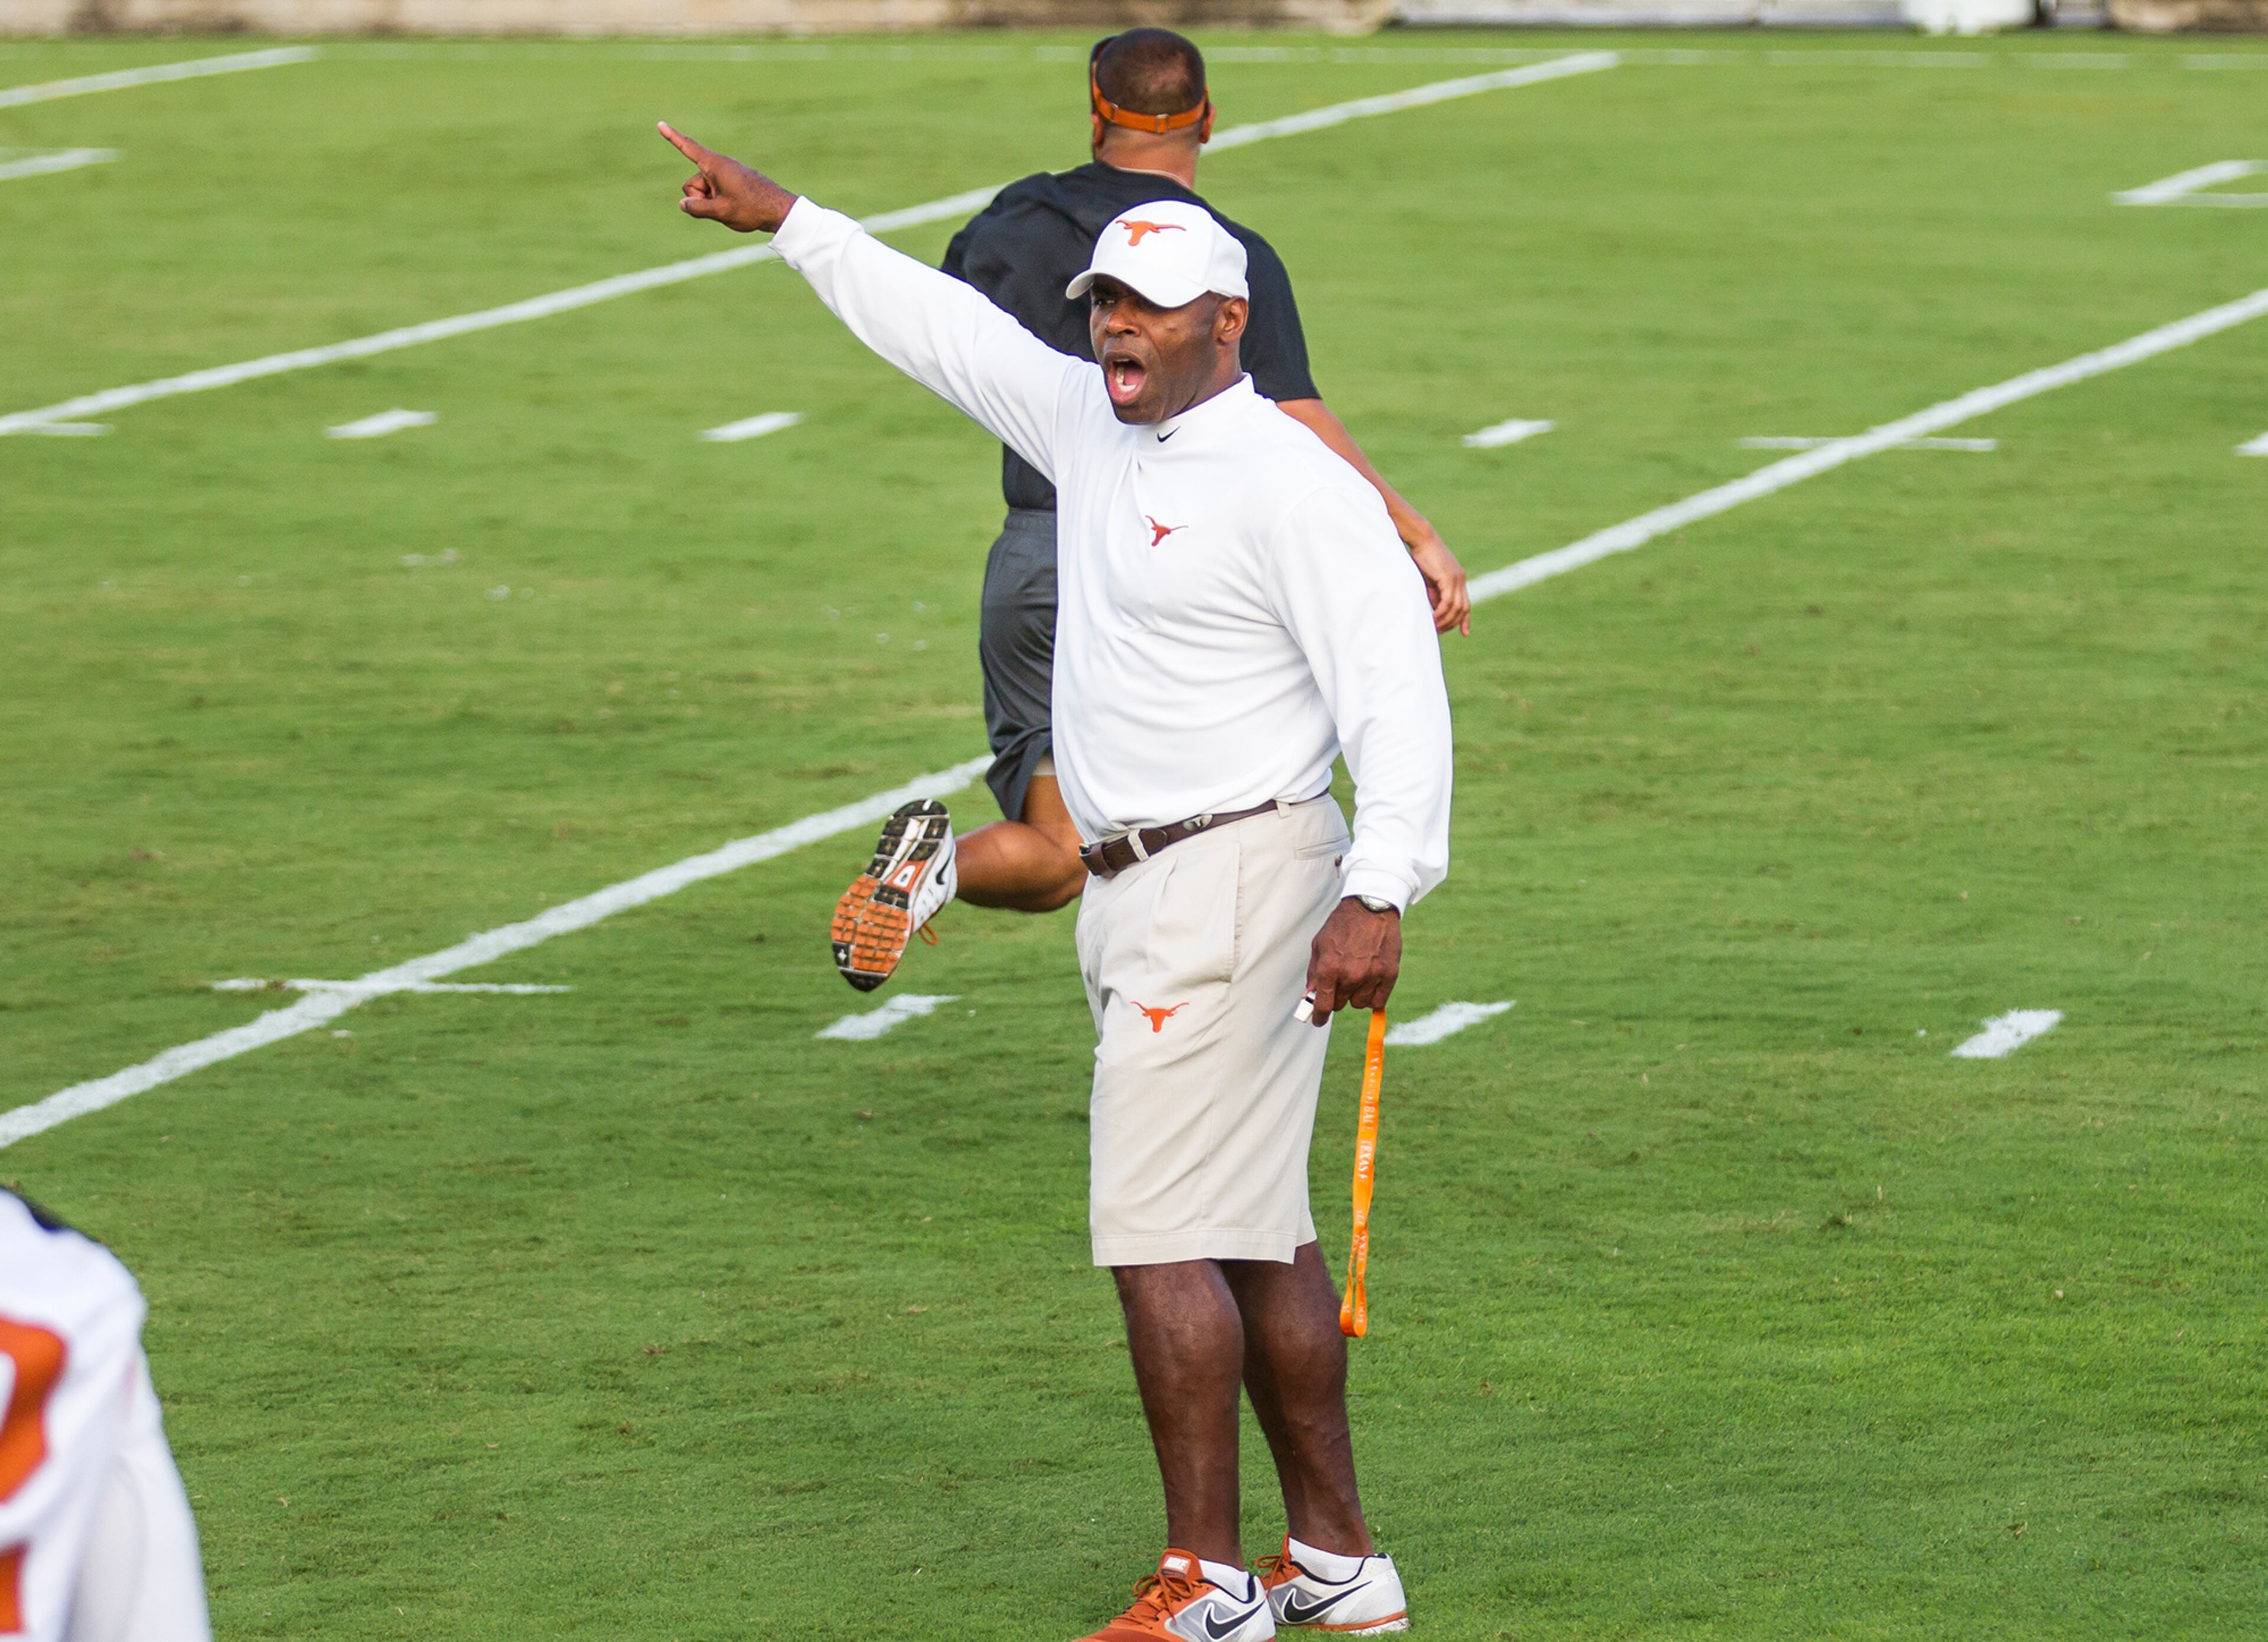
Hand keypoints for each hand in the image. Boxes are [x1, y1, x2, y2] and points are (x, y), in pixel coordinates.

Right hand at [658, 122, 798, 233]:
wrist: (780, 210)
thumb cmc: (752, 209)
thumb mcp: (721, 212)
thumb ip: (697, 208)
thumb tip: (684, 203)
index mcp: (715, 165)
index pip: (688, 148)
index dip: (673, 137)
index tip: (660, 124)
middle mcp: (719, 166)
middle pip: (693, 183)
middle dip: (699, 198)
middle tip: (722, 206)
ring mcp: (726, 175)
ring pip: (704, 191)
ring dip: (711, 202)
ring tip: (733, 208)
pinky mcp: (732, 183)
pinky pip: (716, 193)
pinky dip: (720, 202)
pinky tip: (737, 208)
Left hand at [1302, 897, 1400, 1026]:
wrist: (1371, 907)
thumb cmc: (1342, 925)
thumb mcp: (1320, 945)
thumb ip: (1314, 973)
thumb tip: (1309, 997)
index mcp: (1330, 968)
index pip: (1323, 1005)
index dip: (1319, 1016)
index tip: (1319, 1020)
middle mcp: (1350, 975)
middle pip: (1340, 1005)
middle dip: (1337, 996)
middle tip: (1340, 981)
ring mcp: (1372, 976)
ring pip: (1359, 1004)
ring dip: (1355, 995)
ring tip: (1357, 974)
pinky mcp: (1389, 975)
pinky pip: (1378, 1001)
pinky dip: (1373, 995)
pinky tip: (1370, 981)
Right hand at [1401, 519, 1470, 636]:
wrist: (1422, 539)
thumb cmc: (1422, 556)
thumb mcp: (1430, 579)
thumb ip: (1435, 594)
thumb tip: (1436, 610)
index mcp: (1458, 579)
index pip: (1466, 603)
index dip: (1465, 620)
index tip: (1465, 633)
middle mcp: (1461, 579)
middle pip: (1463, 608)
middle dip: (1453, 623)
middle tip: (1440, 631)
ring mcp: (1456, 578)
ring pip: (1456, 607)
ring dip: (1445, 620)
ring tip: (1434, 627)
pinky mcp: (1448, 577)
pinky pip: (1448, 601)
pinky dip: (1441, 612)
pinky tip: (1433, 618)